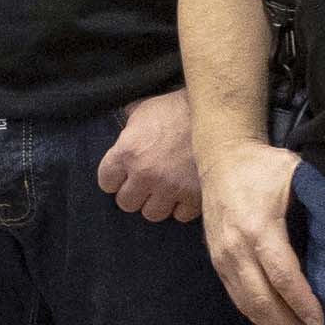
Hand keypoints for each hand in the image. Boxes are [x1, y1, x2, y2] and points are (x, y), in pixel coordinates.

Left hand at [96, 90, 198, 221]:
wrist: (217, 114)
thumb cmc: (178, 108)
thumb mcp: (145, 110)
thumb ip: (129, 126)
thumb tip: (124, 129)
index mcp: (128, 152)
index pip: (106, 182)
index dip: (115, 178)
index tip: (122, 175)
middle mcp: (145, 174)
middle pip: (126, 203)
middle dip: (134, 193)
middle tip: (145, 183)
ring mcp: (170, 188)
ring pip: (152, 214)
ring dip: (156, 203)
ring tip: (165, 189)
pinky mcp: (194, 197)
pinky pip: (179, 216)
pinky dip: (181, 206)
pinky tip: (184, 192)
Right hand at [198, 140, 320, 324]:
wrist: (220, 158)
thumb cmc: (264, 166)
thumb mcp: (296, 174)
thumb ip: (318, 202)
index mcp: (259, 227)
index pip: (283, 276)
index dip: (302, 303)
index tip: (320, 322)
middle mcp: (236, 247)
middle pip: (261, 299)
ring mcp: (222, 256)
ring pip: (245, 302)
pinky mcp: (215, 260)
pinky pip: (235, 295)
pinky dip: (255, 313)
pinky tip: (273, 322)